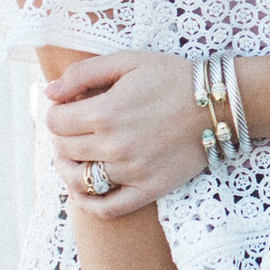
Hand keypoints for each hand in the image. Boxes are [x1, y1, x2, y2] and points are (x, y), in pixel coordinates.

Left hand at [43, 50, 208, 216]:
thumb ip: (83, 73)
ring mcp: (131, 172)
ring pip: (79, 180)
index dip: (57, 113)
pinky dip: (88, 204)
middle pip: (63, 149)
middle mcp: (114, 146)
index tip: (68, 108)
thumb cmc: (173, 77)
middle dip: (61, 137)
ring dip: (68, 168)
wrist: (220, 104)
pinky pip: (108, 208)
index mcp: (105, 112)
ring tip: (74, 157)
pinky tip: (83, 192)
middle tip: (74, 128)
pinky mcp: (149, 189)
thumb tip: (49, 92)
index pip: (55, 123)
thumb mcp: (127, 60)